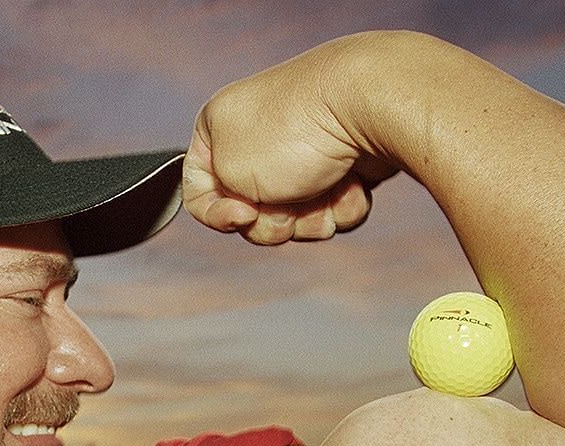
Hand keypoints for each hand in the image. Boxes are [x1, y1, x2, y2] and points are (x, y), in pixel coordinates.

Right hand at [182, 35, 402, 244]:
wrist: (368, 104)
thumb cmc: (293, 133)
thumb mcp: (228, 172)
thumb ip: (218, 195)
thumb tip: (249, 205)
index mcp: (218, 127)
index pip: (197, 191)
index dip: (217, 214)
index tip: (242, 213)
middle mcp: (258, 137)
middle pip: (251, 213)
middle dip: (272, 223)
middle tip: (288, 208)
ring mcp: (302, 151)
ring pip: (296, 217)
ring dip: (311, 219)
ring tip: (327, 191)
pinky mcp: (342, 163)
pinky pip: (333, 207)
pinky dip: (341, 206)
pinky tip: (352, 185)